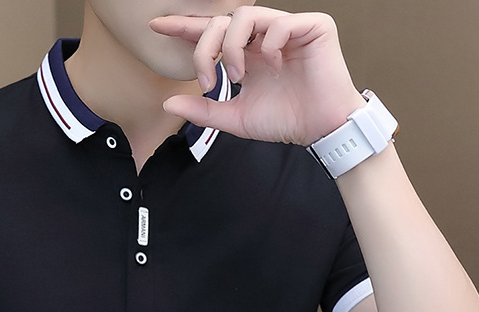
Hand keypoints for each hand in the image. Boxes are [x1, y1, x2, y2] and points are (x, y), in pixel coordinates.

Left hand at [150, 7, 363, 145]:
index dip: (185, 27)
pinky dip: (269, 45)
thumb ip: (205, 110)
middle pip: (222, 21)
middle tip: (207, 79)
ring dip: (232, 47)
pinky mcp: (313, 27)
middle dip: (205, 48)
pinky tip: (274, 67)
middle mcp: (264, 36)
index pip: (213, 32)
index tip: (157, 26)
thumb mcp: (237, 118)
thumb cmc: (285, 120)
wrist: (320, 129)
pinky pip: (280, 23)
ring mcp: (288, 29)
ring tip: (237, 76)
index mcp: (248, 53)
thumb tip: (169, 102)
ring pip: (247, 16)